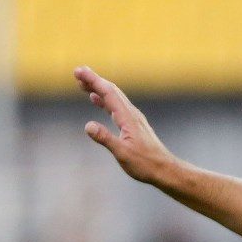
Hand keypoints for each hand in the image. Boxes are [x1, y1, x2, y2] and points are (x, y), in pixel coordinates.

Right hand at [75, 66, 174, 183]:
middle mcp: (132, 114)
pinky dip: (104, 100)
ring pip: (114, 98)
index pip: (108, 93)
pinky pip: (116, 107)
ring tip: (82, 83)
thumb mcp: (122, 153)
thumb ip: (105, 139)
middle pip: (111, 91)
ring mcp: (133, 119)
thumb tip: (87, 125)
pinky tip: (96, 99)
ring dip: (98, 88)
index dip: (93, 81)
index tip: (79, 71)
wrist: (165, 170)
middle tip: (77, 72)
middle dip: (94, 80)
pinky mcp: (133, 125)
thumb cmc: (145, 164)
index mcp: (128, 118)